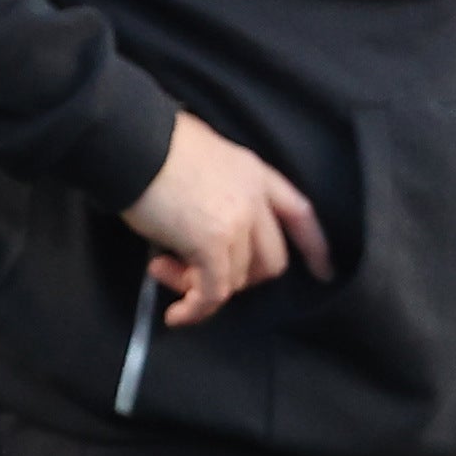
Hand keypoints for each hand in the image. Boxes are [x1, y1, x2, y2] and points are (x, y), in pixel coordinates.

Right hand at [119, 110, 329, 324]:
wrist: (131, 140)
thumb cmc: (154, 144)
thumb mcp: (205, 158)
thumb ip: (219, 188)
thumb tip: (201, 221)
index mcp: (256, 174)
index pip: (300, 214)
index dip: (314, 247)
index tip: (325, 272)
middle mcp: (255, 200)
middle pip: (271, 260)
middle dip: (240, 277)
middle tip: (194, 271)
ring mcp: (237, 223)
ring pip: (237, 278)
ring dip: (200, 284)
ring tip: (162, 266)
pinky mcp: (210, 245)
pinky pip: (212, 292)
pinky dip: (196, 308)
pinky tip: (177, 315)